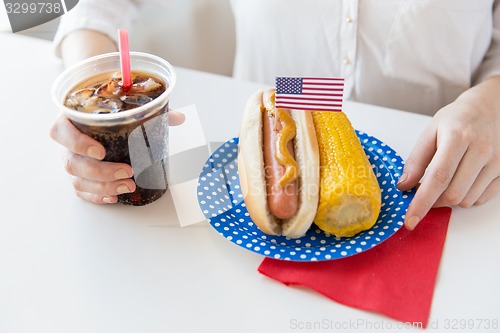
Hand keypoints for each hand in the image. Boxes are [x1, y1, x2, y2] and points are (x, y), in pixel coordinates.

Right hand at [50, 111, 185, 203]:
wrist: (101, 122)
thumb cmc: (111, 116)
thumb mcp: (128, 109)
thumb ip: (152, 112)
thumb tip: (179, 118)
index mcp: (71, 120)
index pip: (61, 132)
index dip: (77, 143)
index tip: (101, 152)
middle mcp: (67, 144)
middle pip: (72, 162)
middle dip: (101, 172)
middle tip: (126, 172)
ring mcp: (72, 161)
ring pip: (77, 180)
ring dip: (103, 187)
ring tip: (127, 186)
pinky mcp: (78, 177)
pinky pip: (81, 191)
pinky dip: (97, 196)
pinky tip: (113, 197)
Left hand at [397, 76, 499, 229]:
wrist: (492, 106)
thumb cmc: (457, 119)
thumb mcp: (430, 131)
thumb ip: (416, 160)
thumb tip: (404, 186)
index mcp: (458, 138)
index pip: (437, 178)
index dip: (421, 203)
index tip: (410, 221)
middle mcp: (481, 150)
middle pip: (453, 194)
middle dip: (433, 201)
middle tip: (424, 192)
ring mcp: (497, 162)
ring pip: (467, 200)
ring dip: (449, 199)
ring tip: (445, 180)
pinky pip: (482, 198)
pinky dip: (467, 197)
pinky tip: (462, 181)